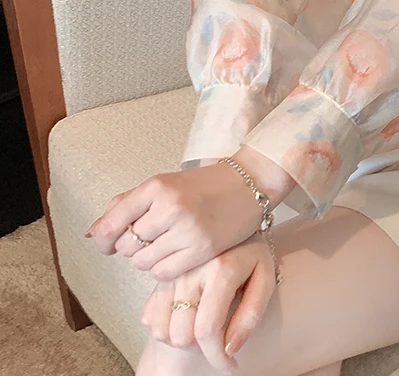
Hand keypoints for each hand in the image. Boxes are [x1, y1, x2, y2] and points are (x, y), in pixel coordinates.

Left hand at [85, 145, 295, 281]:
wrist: (249, 183)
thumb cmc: (202, 185)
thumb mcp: (164, 184)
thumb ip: (125, 205)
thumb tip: (92, 234)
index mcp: (157, 186)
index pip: (110, 224)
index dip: (104, 240)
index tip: (107, 243)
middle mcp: (171, 206)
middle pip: (126, 245)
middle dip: (132, 246)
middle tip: (152, 236)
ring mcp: (188, 229)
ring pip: (143, 262)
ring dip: (149, 258)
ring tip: (168, 243)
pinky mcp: (202, 249)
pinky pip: (164, 273)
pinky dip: (164, 268)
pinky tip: (178, 253)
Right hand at [141, 232, 275, 373]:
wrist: (235, 214)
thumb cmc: (253, 250)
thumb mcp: (265, 278)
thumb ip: (251, 315)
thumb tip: (230, 348)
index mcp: (221, 270)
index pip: (207, 330)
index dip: (217, 358)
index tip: (230, 367)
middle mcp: (192, 270)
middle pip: (181, 334)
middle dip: (201, 349)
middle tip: (220, 340)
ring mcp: (173, 272)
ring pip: (163, 329)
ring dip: (182, 338)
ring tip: (204, 327)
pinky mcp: (162, 275)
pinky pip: (151, 317)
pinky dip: (166, 327)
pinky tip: (187, 317)